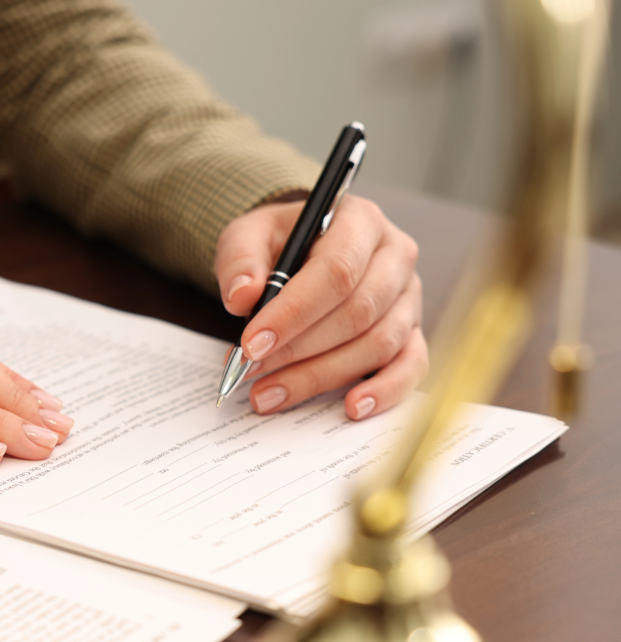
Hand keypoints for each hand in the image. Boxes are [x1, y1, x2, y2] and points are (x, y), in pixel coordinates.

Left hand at [214, 194, 427, 419]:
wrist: (300, 249)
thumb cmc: (278, 243)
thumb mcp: (247, 235)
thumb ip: (240, 261)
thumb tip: (241, 296)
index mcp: (359, 222)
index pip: (336, 272)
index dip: (293, 313)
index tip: (251, 344)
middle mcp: (395, 257)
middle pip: (357, 313)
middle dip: (299, 350)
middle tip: (252, 372)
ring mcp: (408, 297)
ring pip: (377, 344)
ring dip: (321, 376)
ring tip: (269, 394)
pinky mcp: (412, 332)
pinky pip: (410, 366)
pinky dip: (384, 391)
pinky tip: (350, 407)